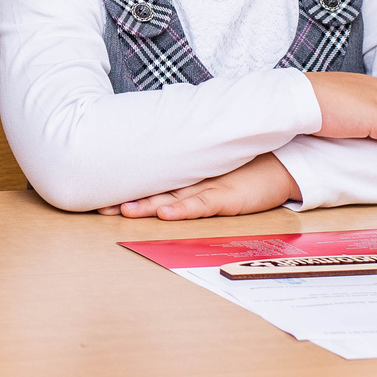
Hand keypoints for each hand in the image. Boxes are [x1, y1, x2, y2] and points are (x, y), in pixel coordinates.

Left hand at [101, 158, 298, 219]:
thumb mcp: (208, 172)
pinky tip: (165, 213)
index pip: (147, 181)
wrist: (282, 163)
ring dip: (146, 205)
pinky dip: (183, 208)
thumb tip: (155, 186)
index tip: (94, 196)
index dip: (122, 188)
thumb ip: (184, 177)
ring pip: (171, 196)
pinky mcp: (227, 196)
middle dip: (124, 200)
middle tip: (97, 206)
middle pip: (151, 190)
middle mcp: (190, 179)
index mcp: (183, 173)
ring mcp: (208, 186)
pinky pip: (202, 203)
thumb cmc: (242, 168)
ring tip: (123, 210)